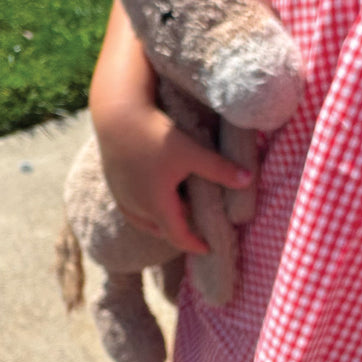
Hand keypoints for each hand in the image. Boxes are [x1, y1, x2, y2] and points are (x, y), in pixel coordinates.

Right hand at [97, 102, 252, 254]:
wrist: (117, 113)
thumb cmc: (155, 134)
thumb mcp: (192, 152)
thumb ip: (220, 169)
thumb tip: (249, 180)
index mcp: (157, 205)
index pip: (178, 237)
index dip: (194, 245)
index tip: (208, 248)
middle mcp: (136, 206)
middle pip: (161, 230)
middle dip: (179, 231)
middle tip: (197, 226)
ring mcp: (121, 196)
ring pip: (144, 220)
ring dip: (161, 221)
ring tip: (177, 211)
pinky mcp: (112, 183)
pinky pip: (131, 208)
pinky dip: (145, 210)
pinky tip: (153, 196)